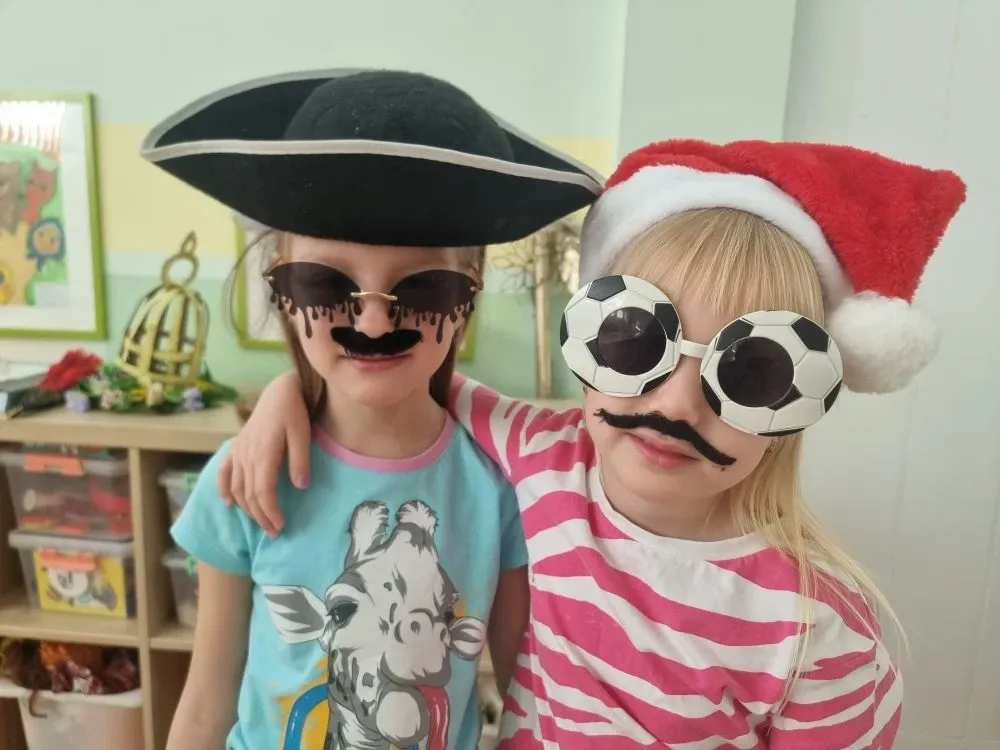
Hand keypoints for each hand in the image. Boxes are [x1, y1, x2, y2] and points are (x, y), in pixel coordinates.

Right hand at [217, 371, 310, 535]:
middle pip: (249, 495)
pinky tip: (228, 503)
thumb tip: (300, 488)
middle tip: (274, 533)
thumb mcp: (302, 434)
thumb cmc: (294, 411)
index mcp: (263, 454)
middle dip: (261, 517)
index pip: (263, 492)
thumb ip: (300, 461)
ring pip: (237, 488)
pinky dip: (224, 489)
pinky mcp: (237, 447)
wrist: (279, 390)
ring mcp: (239, 451)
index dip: (270, 512)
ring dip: (247, 509)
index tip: (280, 527)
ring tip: (261, 523)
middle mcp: (246, 456)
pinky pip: (225, 472)